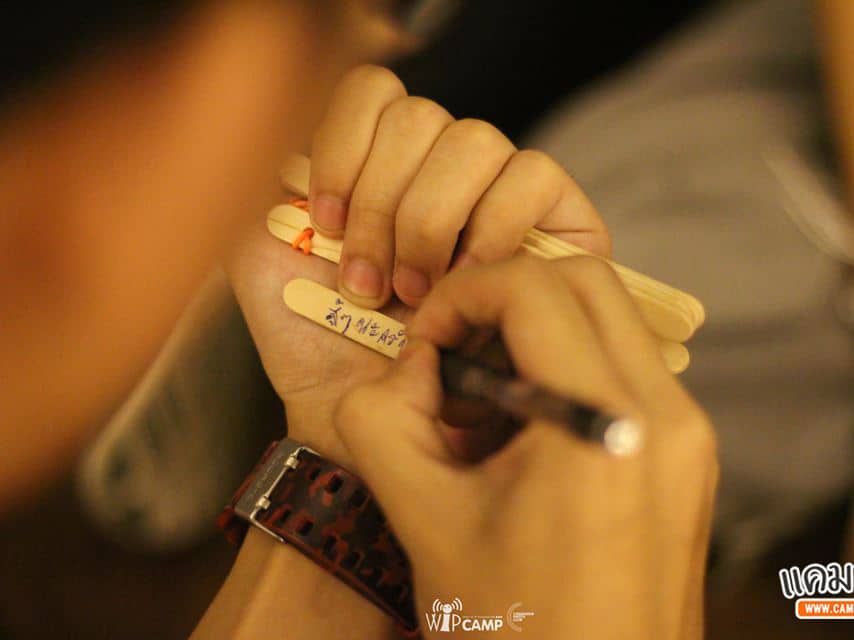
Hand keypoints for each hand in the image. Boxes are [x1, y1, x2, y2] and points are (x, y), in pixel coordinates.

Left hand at [229, 65, 608, 465]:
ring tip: (417, 294)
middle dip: (383, 206)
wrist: (384, 428)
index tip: (326, 225)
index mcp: (377, 167)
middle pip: (420, 117)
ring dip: (431, 223)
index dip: (343, 148)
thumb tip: (279, 135)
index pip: (373, 93)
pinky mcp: (560, 223)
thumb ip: (257, 192)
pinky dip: (493, 224)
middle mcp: (441, 172)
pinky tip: (470, 278)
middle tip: (371, 284)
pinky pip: (533, 175)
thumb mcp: (265, 268)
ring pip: (475, 140)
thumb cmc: (328, 358)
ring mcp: (501, 192)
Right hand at [333, 255, 717, 639]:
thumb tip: (406, 366)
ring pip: (612, 321)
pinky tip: (523, 432)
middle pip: (586, 281)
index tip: (426, 342)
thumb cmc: (517, 635)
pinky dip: (568, 369)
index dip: (463, 294)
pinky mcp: (688, 457)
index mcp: (606, 428)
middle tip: (453, 351)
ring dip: (537, 333)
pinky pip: (627, 370)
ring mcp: (689, 437)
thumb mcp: (424, 522)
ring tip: (484, 402)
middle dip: (504, 296)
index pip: (535, 287)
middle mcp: (667, 418)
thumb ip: (383, 422)